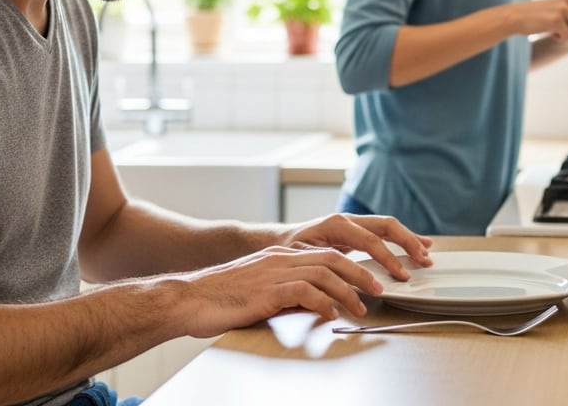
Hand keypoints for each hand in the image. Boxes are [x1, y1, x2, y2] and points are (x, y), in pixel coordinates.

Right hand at [177, 246, 387, 335]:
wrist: (187, 300)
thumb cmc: (221, 299)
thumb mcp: (262, 291)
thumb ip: (289, 292)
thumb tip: (318, 304)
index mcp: (281, 256)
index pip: (327, 252)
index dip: (354, 262)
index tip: (372, 276)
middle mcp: (281, 259)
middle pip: (333, 257)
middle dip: (362, 271)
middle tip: (380, 287)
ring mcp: (273, 272)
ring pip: (324, 271)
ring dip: (349, 289)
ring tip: (363, 305)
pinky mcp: (266, 291)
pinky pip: (303, 292)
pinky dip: (323, 302)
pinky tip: (331, 314)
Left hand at [283, 213, 433, 280]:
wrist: (281, 241)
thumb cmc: (289, 251)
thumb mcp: (302, 258)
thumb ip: (325, 265)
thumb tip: (346, 279)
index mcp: (336, 224)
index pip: (370, 241)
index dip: (388, 259)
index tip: (400, 276)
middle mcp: (348, 219)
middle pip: (386, 226)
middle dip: (407, 242)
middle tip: (423, 260)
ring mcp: (354, 223)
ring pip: (388, 226)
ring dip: (409, 239)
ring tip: (427, 252)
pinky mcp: (357, 231)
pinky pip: (384, 232)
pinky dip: (402, 238)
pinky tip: (418, 244)